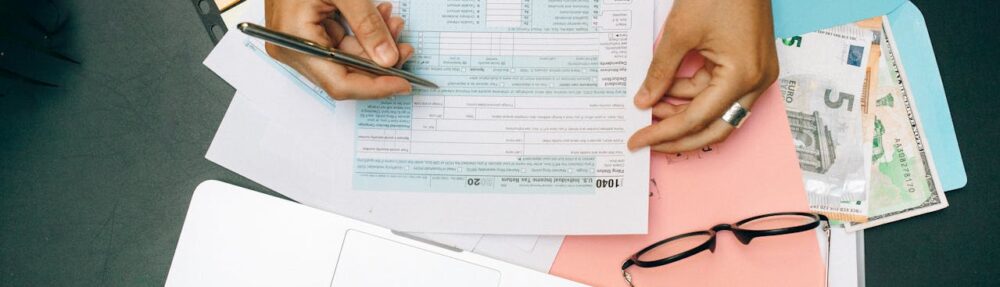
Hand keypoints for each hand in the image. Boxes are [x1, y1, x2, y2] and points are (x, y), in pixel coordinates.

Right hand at [264, 0, 413, 99]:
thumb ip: (367, 24)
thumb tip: (388, 58)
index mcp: (294, 41)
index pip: (339, 82)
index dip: (375, 87)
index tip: (404, 83)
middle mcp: (293, 49)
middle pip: (344, 74)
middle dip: (379, 63)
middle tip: (406, 49)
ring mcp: (299, 43)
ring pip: (346, 59)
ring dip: (374, 45)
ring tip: (395, 24)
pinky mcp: (307, 34)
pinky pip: (340, 44)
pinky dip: (362, 35)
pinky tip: (380, 19)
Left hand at [628, 0, 777, 152]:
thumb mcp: (680, 33)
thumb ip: (660, 72)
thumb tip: (644, 100)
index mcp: (742, 76)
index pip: (697, 118)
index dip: (664, 132)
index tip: (639, 140)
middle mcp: (756, 81)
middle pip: (714, 127)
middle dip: (678, 136)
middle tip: (647, 140)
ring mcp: (756, 73)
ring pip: (716, 111)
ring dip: (684, 112)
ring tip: (650, 107)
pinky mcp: (749, 64)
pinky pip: (719, 90)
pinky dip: (693, 93)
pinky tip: (668, 90)